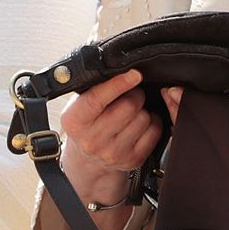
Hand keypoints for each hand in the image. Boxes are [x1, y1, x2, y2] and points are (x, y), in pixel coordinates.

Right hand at [58, 69, 160, 206]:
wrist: (88, 161)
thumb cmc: (85, 125)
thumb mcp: (78, 105)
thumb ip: (92, 88)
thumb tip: (117, 68)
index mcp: (75, 121)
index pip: (98, 98)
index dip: (119, 83)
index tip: (134, 74)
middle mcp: (92, 140)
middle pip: (128, 106)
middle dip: (135, 94)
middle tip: (131, 93)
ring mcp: (113, 152)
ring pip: (143, 118)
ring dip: (143, 109)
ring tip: (133, 111)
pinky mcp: (132, 160)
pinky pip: (154, 131)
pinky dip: (152, 122)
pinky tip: (140, 123)